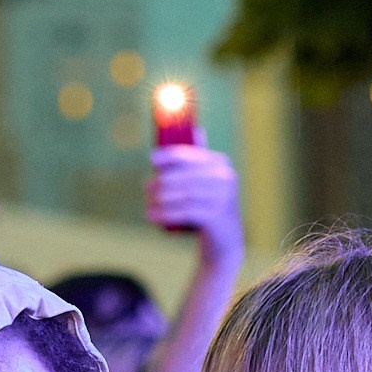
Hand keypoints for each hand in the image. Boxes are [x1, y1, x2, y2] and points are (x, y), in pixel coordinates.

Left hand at [146, 138, 243, 264]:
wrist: (225, 241)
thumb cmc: (209, 207)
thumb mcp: (207, 181)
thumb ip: (200, 160)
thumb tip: (196, 130)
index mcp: (221, 164)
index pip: (191, 155)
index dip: (170, 155)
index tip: (152, 159)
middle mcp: (226, 178)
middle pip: (185, 176)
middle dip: (162, 182)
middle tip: (146, 189)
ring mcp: (223, 197)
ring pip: (183, 195)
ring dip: (161, 201)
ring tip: (148, 206)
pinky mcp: (217, 216)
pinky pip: (185, 212)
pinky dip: (167, 214)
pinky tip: (154, 217)